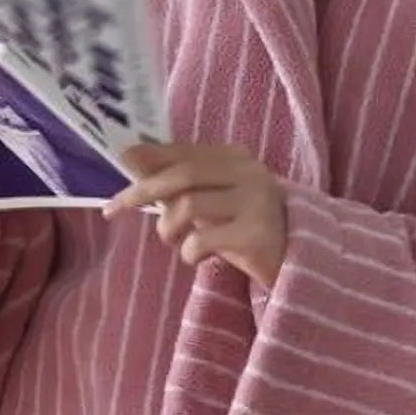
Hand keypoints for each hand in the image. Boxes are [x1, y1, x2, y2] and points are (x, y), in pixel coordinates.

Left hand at [106, 142, 288, 288]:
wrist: (299, 262)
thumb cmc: (245, 228)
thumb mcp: (212, 199)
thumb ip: (177, 180)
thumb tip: (129, 157)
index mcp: (237, 158)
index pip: (184, 152)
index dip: (147, 160)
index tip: (118, 166)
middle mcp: (249, 173)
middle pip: (183, 174)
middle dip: (143, 191)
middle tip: (116, 207)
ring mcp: (255, 202)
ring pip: (188, 205)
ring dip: (168, 228)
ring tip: (173, 242)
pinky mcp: (255, 234)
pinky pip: (202, 239)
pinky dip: (188, 251)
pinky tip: (196, 258)